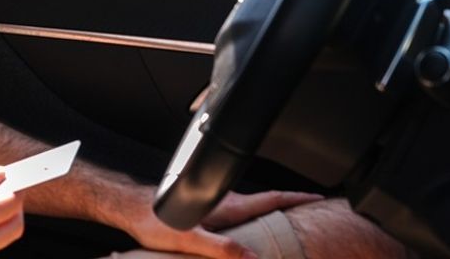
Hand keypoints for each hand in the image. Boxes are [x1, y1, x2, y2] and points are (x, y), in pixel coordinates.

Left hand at [110, 185, 321, 258]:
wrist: (130, 207)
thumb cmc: (154, 220)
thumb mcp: (188, 238)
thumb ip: (220, 248)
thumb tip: (251, 257)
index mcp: (227, 205)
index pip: (271, 199)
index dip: (297, 199)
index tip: (319, 197)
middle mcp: (224, 200)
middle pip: (267, 201)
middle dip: (291, 204)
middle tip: (314, 210)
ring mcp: (216, 202)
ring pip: (253, 206)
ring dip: (273, 210)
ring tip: (290, 221)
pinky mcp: (205, 207)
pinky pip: (240, 212)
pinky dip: (256, 215)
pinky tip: (252, 228)